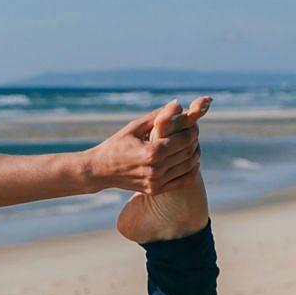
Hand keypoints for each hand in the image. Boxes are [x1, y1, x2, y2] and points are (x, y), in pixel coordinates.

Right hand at [117, 97, 213, 243]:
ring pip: (189, 166)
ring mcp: (156, 182)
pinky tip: (190, 161)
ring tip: (191, 145)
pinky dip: (191, 170)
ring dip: (195, 154)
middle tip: (193, 133)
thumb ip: (159, 116)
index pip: (185, 139)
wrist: (101, 170)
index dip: (193, 130)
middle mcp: (156, 169)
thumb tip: (179, 104)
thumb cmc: (117, 144)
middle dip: (194, 140)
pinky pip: (183, 181)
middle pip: (189, 152)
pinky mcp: (156, 190)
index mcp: (152, 152)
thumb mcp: (135, 127)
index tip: (193, 124)